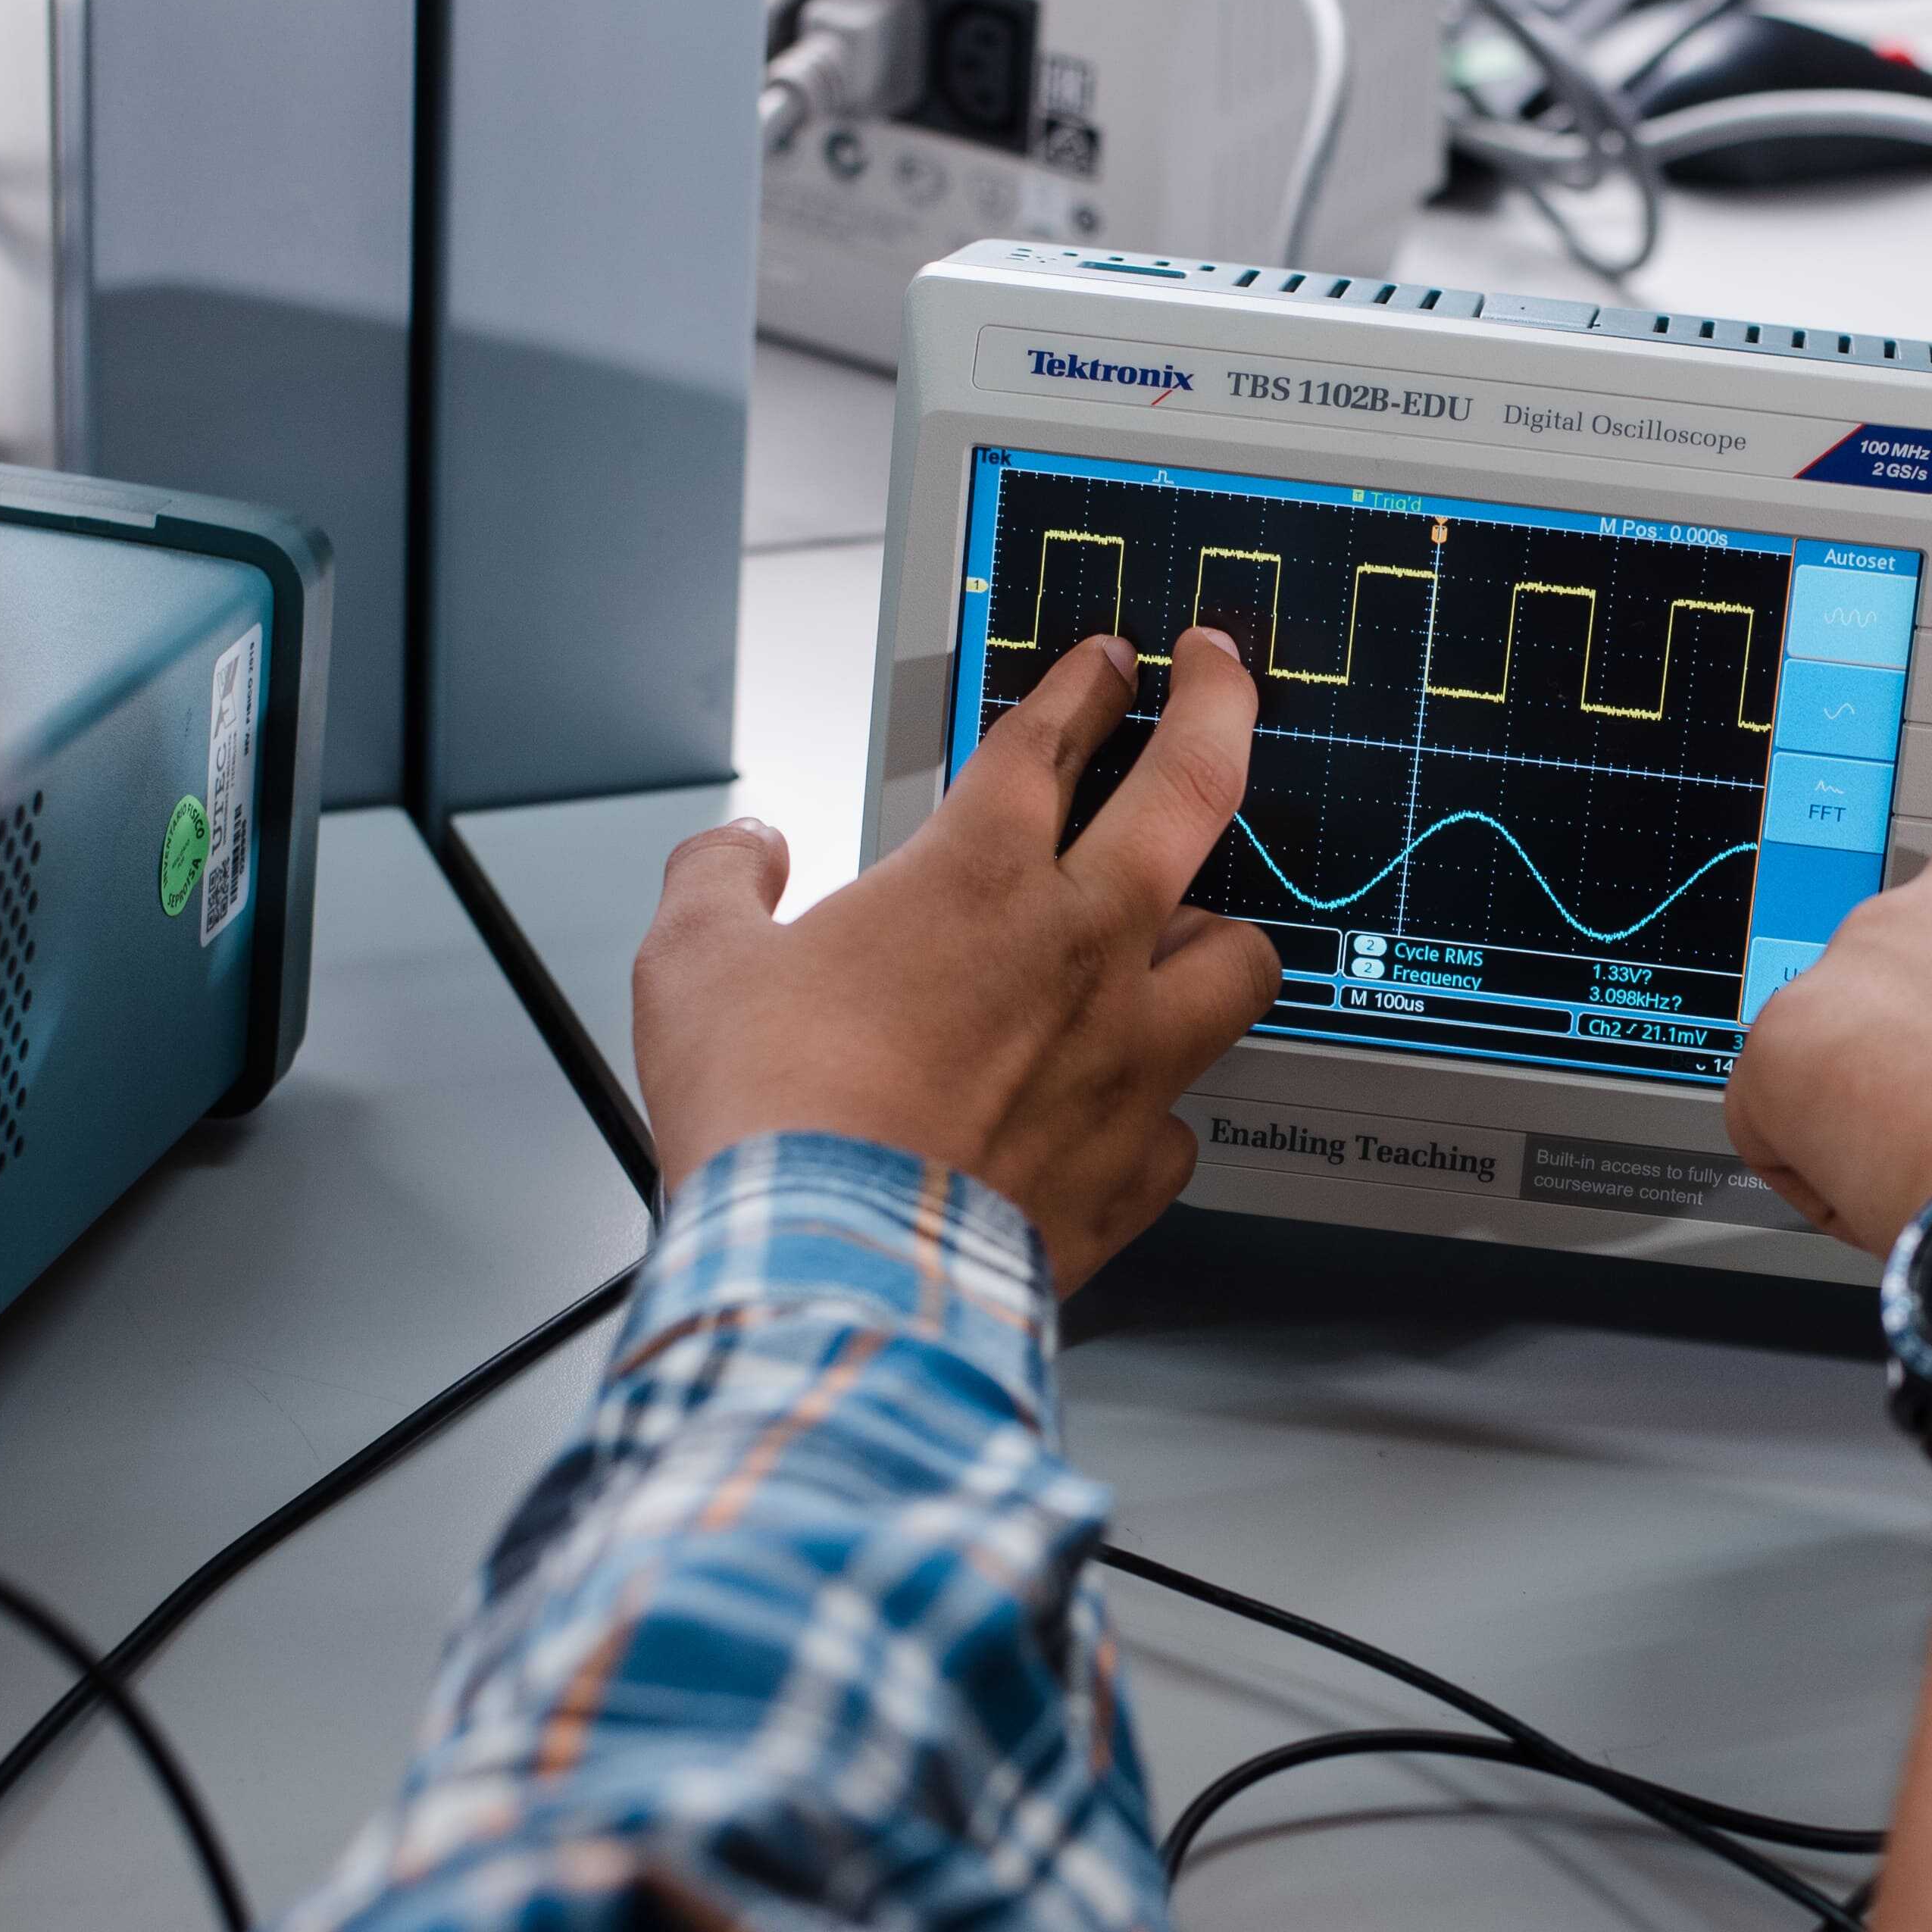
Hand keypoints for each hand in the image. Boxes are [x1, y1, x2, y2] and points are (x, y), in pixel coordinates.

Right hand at [634, 628, 1281, 1287]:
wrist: (831, 1268)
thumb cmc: (774, 1117)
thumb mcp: (693, 962)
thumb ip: (720, 880)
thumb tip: (740, 848)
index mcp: (976, 875)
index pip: (1050, 736)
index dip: (1085, 682)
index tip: (1109, 663)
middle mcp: (1079, 950)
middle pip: (1194, 788)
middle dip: (1220, 708)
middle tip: (1223, 676)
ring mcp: (1126, 1061)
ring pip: (1238, 960)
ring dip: (1219, 932)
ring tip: (1195, 928)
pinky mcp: (1135, 1169)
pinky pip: (1182, 1123)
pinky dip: (1157, 1112)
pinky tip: (1126, 1116)